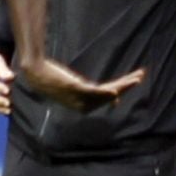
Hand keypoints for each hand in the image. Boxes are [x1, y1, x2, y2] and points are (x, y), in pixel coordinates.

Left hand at [17, 57, 144, 111]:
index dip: (119, 94)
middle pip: (109, 96)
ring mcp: (78, 97)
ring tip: (136, 77)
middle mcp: (81, 104)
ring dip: (123, 85)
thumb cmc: (49, 77)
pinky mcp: (74, 88)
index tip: (130, 87)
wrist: (34, 71)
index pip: (105, 100)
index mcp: (81, 105)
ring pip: (105, 93)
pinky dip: (104, 93)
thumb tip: (89, 87)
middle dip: (126, 86)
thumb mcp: (68, 84)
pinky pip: (93, 93)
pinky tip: (115, 91)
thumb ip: (81, 87)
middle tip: (140, 76)